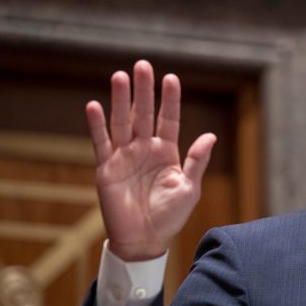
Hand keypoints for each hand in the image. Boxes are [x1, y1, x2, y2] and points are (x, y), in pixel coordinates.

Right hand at [85, 60, 215, 260]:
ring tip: (120, 76)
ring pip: (122, 122)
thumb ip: (196, 162)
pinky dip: (97, 125)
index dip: (170, 100)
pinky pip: (102, 143)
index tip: (171, 78)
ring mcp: (124, 157)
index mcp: (167, 152)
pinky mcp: (107, 168)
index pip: (169, 119)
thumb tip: (210, 136)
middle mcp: (145, 149)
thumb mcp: (189, 189)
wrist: (145, 240)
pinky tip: (94, 105)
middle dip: (143, 90)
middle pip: (144, 114)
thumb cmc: (170, 217)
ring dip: (120, 100)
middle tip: (142, 65)